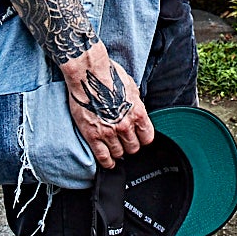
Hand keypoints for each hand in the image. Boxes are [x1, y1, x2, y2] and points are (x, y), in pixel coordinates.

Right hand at [60, 41, 153, 167]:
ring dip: (118, 152)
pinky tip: (108, 161)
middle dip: (130, 145)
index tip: (139, 138)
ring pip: (119, 154)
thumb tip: (137, 111)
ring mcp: (109, 132)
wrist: (89, 73)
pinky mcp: (93, 135)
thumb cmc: (109, 75)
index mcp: (138, 113)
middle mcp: (125, 125)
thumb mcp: (131, 87)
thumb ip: (136, 104)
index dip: (143, 139)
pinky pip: (103, 157)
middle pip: (134, 148)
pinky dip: (107, 162)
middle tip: (125, 142)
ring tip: (115, 148)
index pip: (148, 138)